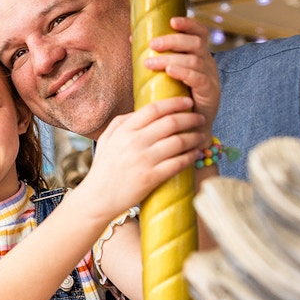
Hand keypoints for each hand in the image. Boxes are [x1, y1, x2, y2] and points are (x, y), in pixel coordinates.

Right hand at [80, 95, 206, 211]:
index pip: (154, 109)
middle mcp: (134, 142)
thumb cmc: (104, 167)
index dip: (174, 103)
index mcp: (124, 130)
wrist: (98, 197)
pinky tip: (196, 154)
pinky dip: (190, 157)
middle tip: (200, 118)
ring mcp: (143, 160)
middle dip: (190, 118)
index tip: (188, 101)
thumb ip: (123, 122)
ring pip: (178, 142)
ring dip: (194, 137)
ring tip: (201, 136)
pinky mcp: (150, 178)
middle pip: (170, 123)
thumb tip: (145, 111)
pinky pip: (177, 163)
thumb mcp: (107, 138)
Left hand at [145, 17, 219, 133]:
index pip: (199, 33)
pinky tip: (169, 71)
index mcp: (199, 55)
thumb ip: (155, 56)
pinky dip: (183, 72)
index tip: (171, 20)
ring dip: (170, 58)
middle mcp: (207, 63)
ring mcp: (211, 77)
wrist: (189, 128)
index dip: (189, 24)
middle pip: (196, 43)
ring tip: (150, 62)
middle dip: (173, 40)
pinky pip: (198, 78)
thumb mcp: (166, 74)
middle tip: (152, 44)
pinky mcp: (210, 93)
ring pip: (194, 59)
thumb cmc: (175, 98)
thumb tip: (132, 38)